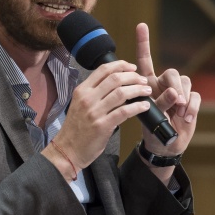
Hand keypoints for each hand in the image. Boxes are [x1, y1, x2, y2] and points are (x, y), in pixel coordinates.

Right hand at [44, 60, 152, 179]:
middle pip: (115, 79)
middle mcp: (87, 98)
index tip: (132, 68)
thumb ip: (94, 94)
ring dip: (138, 89)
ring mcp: (94, 112)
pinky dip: (138, 107)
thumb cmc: (76, 128)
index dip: (120, 65)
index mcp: (81, 91)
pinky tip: (145, 106)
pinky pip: (124, 112)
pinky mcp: (102, 125)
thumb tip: (116, 84)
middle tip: (143, 80)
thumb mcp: (79, 105)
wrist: (67, 149)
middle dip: (133, 77)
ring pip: (121, 93)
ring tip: (147, 91)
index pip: (103, 70)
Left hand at [135, 23, 198, 156]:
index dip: (143, 43)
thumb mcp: (148, 113)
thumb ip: (158, 102)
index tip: (141, 25)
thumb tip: (175, 93)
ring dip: (183, 98)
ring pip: (185, 82)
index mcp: (146, 82)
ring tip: (178, 112)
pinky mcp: (190, 100)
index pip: (144, 60)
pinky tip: (185, 117)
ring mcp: (178, 91)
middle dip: (174, 85)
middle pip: (171, 72)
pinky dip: (191, 108)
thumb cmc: (150, 126)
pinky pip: (195, 96)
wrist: (163, 143)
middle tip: (174, 101)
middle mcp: (162, 83)